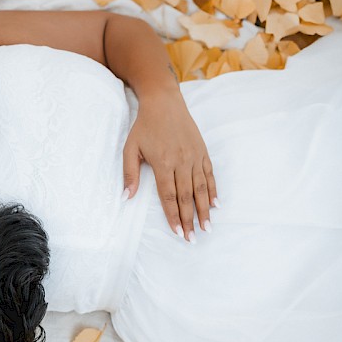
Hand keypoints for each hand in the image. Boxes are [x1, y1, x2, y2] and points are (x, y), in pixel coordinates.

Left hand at [122, 93, 216, 241]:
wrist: (164, 103)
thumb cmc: (144, 127)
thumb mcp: (130, 149)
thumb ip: (129, 174)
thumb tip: (126, 197)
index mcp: (163, 163)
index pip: (169, 196)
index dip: (173, 215)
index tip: (177, 232)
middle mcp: (181, 161)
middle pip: (187, 196)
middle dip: (190, 219)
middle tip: (192, 238)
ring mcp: (194, 156)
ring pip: (201, 188)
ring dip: (204, 209)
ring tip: (207, 227)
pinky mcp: (203, 151)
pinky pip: (210, 175)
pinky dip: (213, 190)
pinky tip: (215, 204)